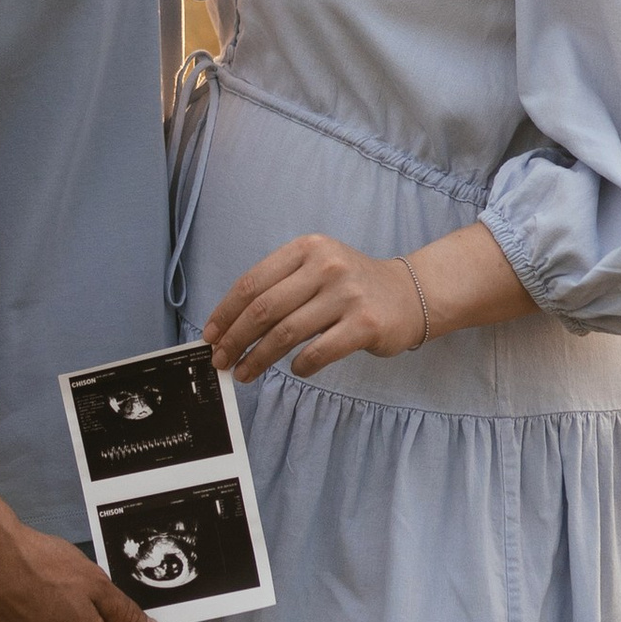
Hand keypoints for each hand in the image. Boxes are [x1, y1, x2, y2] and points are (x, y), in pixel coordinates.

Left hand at [205, 232, 425, 383]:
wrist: (410, 294)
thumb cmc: (352, 286)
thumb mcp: (317, 268)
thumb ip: (280, 287)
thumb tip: (230, 325)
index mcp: (307, 248)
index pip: (253, 282)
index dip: (226, 312)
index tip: (210, 336)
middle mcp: (326, 266)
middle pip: (264, 309)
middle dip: (235, 339)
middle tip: (220, 361)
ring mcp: (347, 295)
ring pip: (285, 333)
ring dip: (258, 359)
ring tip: (245, 373)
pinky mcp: (365, 325)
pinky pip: (317, 352)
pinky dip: (299, 366)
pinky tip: (294, 370)